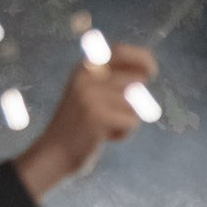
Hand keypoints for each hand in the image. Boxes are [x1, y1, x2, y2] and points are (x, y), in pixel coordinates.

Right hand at [11, 48, 157, 200]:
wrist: (53, 154)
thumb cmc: (79, 128)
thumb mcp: (91, 97)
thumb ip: (114, 84)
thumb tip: (146, 75)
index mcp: (84, 69)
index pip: (119, 51)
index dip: (141, 57)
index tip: (152, 71)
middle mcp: (86, 77)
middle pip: (135, 81)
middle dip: (133, 103)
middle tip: (111, 117)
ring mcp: (90, 95)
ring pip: (135, 104)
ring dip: (126, 121)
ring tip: (103, 128)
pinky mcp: (97, 115)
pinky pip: (131, 122)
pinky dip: (123, 133)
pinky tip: (103, 137)